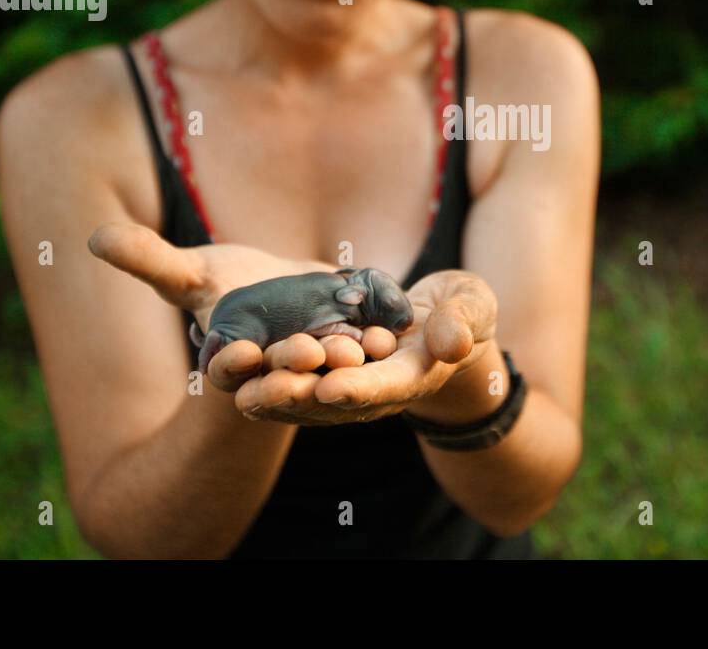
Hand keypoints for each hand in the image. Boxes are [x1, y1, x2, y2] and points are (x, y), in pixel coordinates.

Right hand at [86, 222, 399, 389]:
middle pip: (283, 371)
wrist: (285, 290)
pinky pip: (365, 347)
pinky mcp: (353, 349)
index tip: (238, 350)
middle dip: (294, 361)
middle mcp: (275, 373)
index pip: (227, 368)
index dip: (230, 361)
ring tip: (354, 345)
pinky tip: (388, 329)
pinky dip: (375, 339)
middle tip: (308, 348)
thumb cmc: (227, 283)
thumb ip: (149, 260)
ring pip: (328, 366)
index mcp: (230, 359)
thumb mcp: (189, 273)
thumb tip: (94, 237)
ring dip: (341, 357)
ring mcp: (315, 365)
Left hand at [227, 268, 500, 426]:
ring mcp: (351, 387)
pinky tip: (234, 377)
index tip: (330, 387)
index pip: (385, 386)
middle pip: (335, 401)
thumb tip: (453, 342)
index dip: (359, 388)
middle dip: (300, 397)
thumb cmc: (461, 310)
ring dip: (274, 396)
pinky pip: (295, 385)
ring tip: (240, 390)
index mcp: (414, 374)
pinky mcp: (329, 375)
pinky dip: (267, 383)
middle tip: (264, 392)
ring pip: (307, 399)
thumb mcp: (473, 306)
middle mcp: (377, 390)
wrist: (444, 324)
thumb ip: (464, 319)